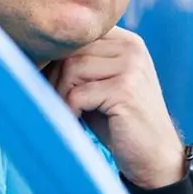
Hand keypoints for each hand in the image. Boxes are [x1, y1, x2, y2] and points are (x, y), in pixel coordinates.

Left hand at [47, 27, 185, 190]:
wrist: (155, 157)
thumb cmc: (119, 122)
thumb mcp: (100, 85)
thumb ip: (80, 63)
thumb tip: (37, 52)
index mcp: (126, 41)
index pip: (78, 36)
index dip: (57, 58)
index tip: (49, 83)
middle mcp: (131, 48)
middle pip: (72, 49)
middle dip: (55, 77)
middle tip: (53, 100)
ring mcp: (131, 66)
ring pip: (72, 68)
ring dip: (61, 94)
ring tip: (67, 112)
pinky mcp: (125, 89)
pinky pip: (78, 94)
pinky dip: (70, 110)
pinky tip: (76, 120)